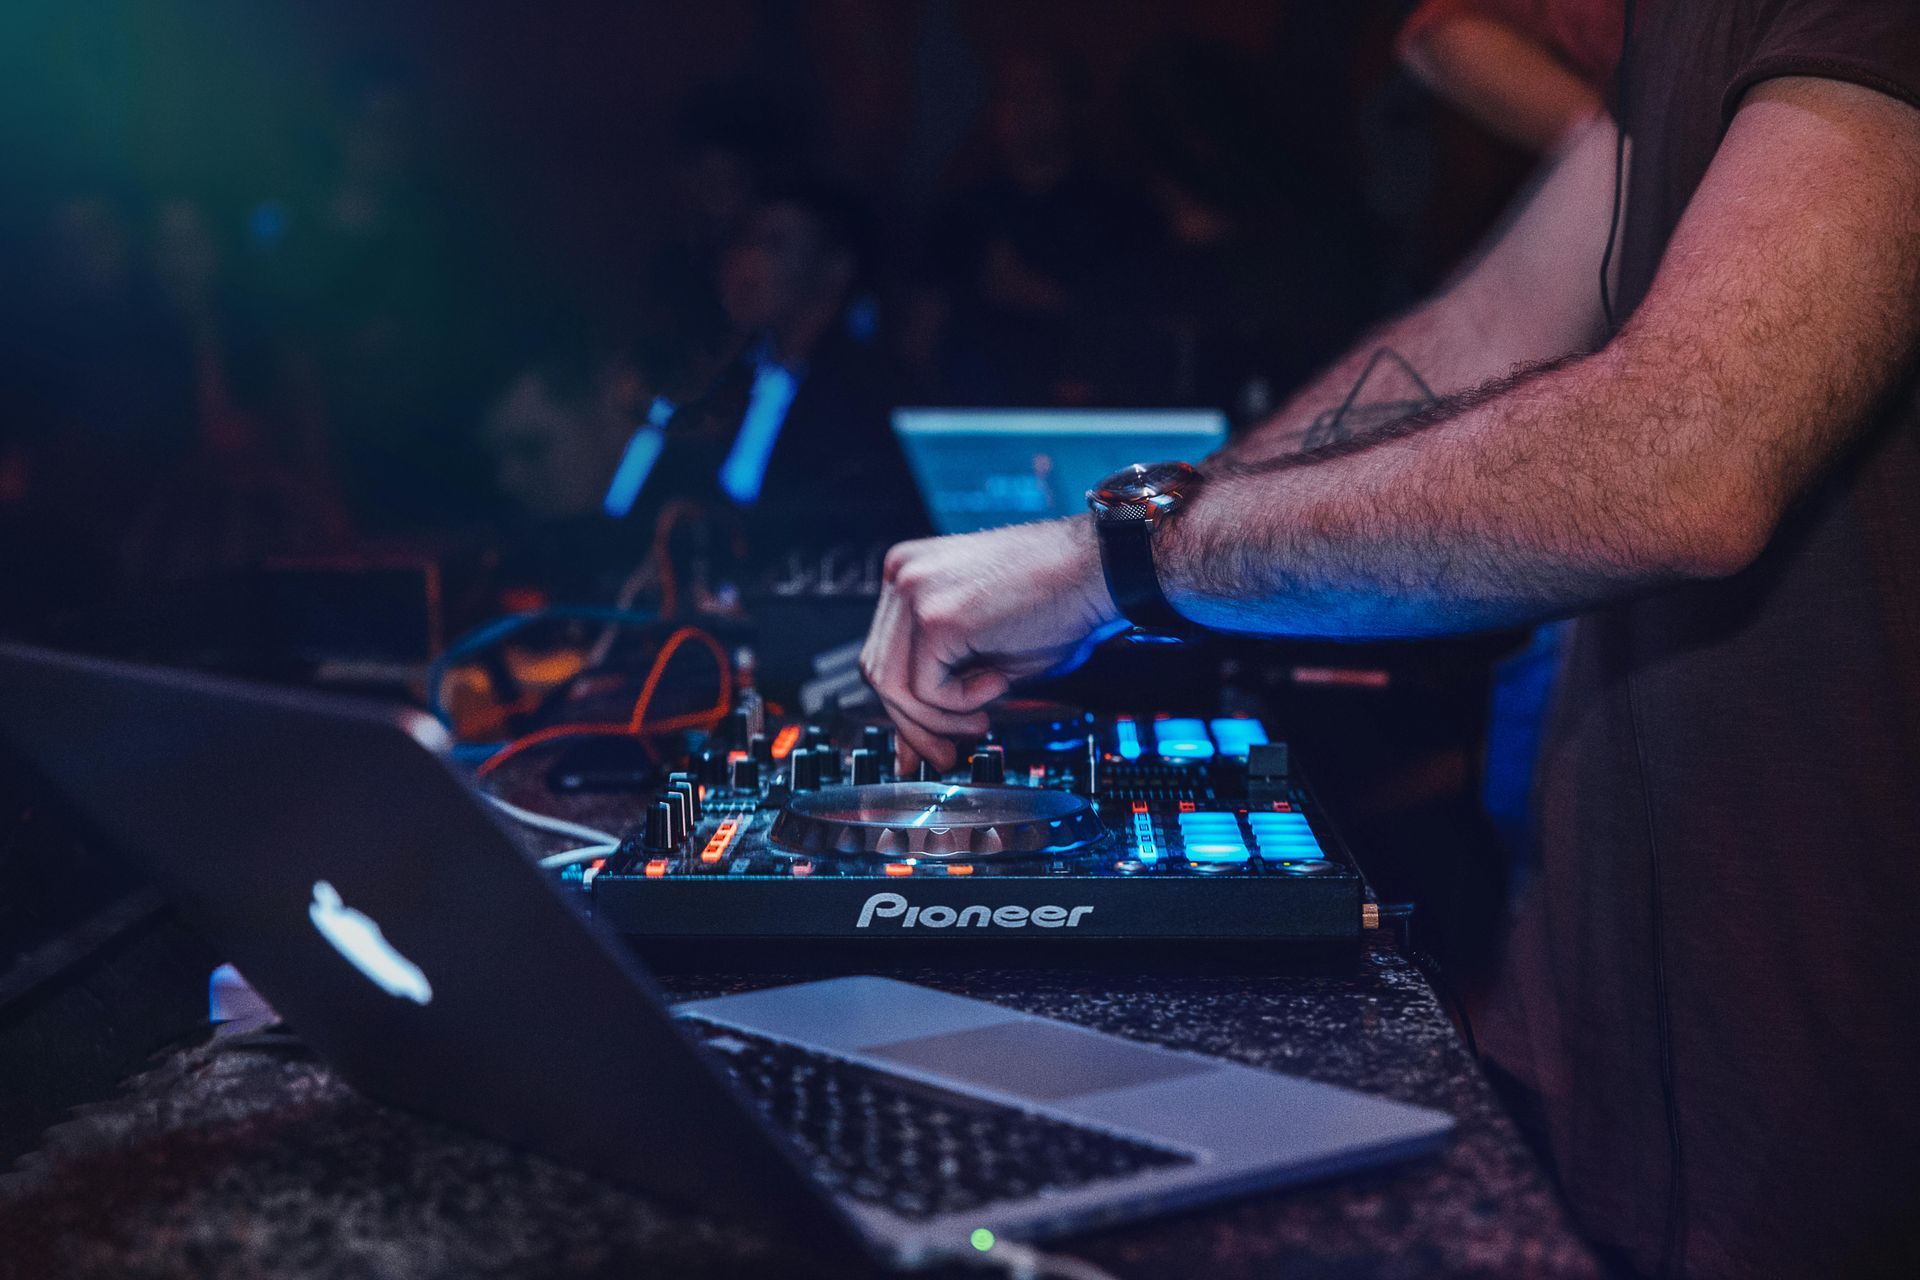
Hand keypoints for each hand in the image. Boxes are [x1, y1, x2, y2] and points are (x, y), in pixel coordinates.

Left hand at [859, 518, 1123, 771]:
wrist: (1101, 570)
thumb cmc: (1058, 603)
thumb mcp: (986, 655)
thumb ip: (943, 691)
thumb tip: (914, 746)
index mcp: (909, 574)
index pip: (882, 654)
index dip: (902, 708)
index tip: (922, 746)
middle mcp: (902, 575)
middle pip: (877, 672)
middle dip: (913, 724)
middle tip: (946, 754)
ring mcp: (913, 591)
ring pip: (893, 687)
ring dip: (939, 719)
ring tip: (984, 717)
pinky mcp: (935, 616)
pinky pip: (925, 690)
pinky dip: (961, 703)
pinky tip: (998, 682)